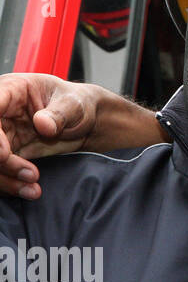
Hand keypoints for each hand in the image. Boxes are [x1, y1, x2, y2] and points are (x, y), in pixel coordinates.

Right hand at [0, 74, 97, 199]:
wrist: (85, 123)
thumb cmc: (77, 104)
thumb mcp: (74, 104)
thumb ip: (59, 114)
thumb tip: (43, 124)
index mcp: (10, 91)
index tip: (3, 153)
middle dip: (2, 162)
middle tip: (30, 174)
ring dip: (5, 178)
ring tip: (33, 187)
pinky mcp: (4, 154)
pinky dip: (10, 184)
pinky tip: (29, 190)